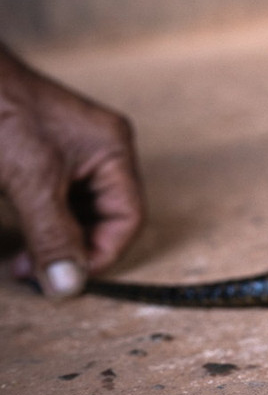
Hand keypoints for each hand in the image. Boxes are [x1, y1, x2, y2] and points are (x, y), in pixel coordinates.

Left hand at [0, 44, 143, 296]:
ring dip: (54, 240)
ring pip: (78, 213)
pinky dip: (40, 224)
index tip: (65, 278)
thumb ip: (51, 234)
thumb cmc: (1, 110)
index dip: (101, 253)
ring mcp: (71, 153)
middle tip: (35, 272)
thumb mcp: (30, 181)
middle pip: (105, 218)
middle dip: (74, 249)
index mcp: (113, 150)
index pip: (128, 217)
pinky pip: (56, 201)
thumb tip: (68, 284)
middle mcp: (99, 151)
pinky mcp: (42, 157)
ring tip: (21, 260)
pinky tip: (19, 235)